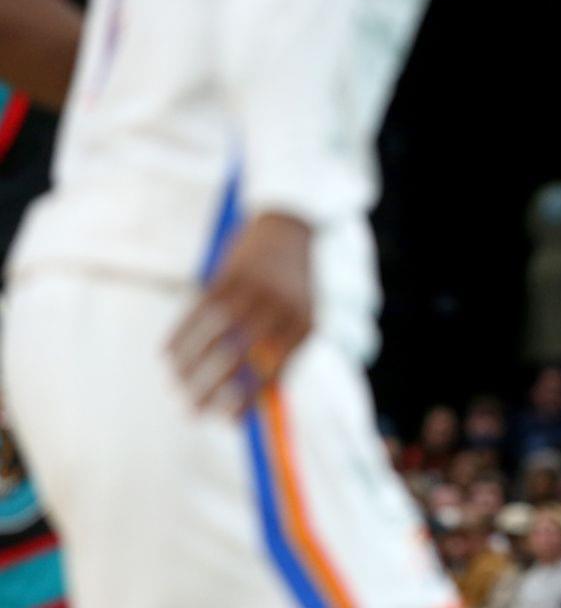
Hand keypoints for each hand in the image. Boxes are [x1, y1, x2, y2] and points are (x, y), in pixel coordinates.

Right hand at [168, 213, 313, 414]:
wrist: (290, 229)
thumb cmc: (294, 288)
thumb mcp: (301, 320)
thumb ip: (282, 361)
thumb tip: (255, 408)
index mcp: (303, 325)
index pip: (274, 372)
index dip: (248, 400)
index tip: (228, 422)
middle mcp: (279, 307)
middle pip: (239, 358)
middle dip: (212, 390)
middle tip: (193, 412)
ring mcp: (251, 289)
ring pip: (212, 336)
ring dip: (189, 366)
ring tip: (176, 385)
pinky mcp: (226, 275)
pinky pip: (197, 312)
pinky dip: (180, 336)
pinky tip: (168, 356)